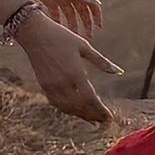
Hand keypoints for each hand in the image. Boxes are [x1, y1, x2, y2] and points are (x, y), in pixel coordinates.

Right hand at [10, 9, 115, 125]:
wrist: (34, 33)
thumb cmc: (61, 36)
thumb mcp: (84, 46)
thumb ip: (101, 61)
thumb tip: (120, 71)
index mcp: (75, 72)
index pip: (90, 98)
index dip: (100, 110)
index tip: (109, 117)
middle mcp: (63, 83)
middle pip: (80, 106)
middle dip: (93, 115)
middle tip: (103, 121)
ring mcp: (52, 86)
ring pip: (68, 108)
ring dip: (81, 115)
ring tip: (92, 119)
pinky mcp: (44, 86)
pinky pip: (57, 103)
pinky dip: (67, 110)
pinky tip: (75, 111)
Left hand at [18, 0, 103, 35]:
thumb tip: (96, 3)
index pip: (92, 3)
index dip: (96, 15)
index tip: (98, 27)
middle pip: (82, 12)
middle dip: (86, 24)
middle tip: (88, 37)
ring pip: (70, 15)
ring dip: (73, 26)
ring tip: (73, 37)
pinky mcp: (49, 1)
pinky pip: (56, 15)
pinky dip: (58, 22)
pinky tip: (59, 30)